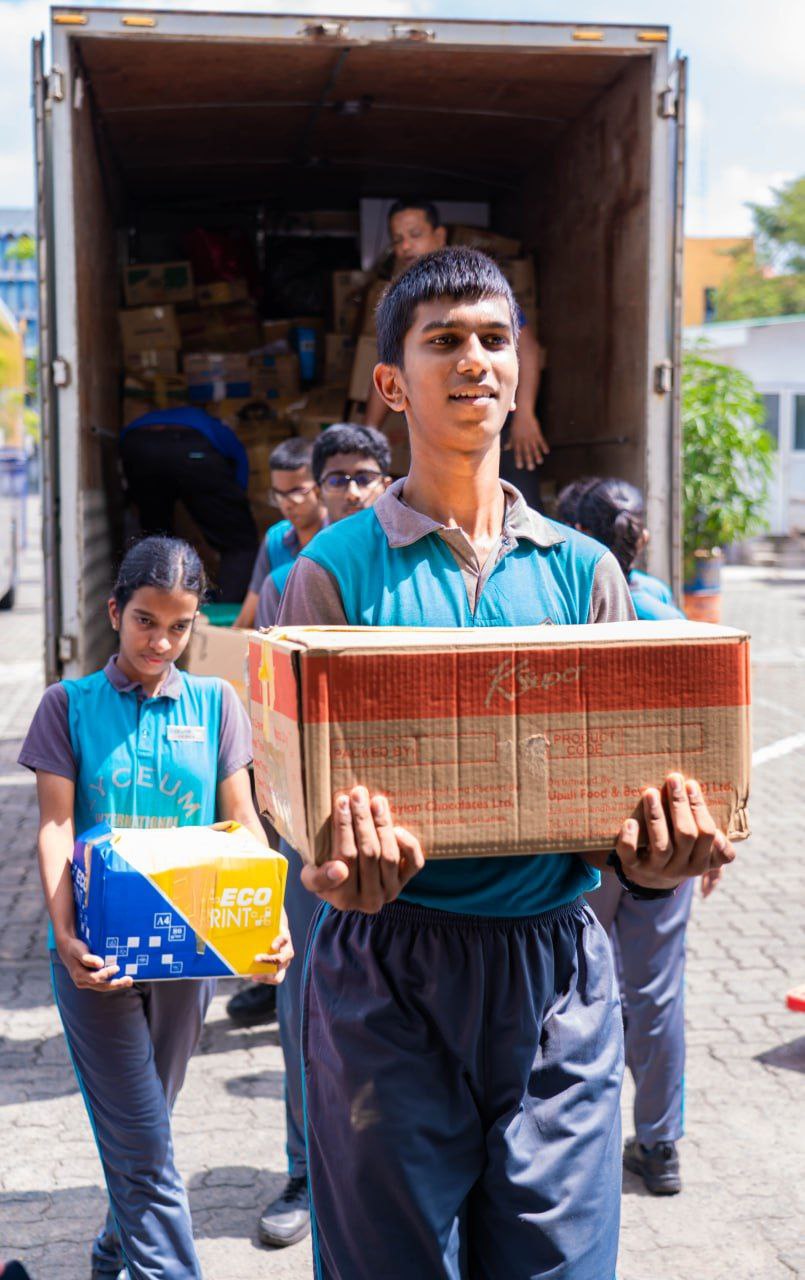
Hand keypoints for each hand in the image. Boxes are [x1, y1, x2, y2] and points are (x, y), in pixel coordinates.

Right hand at [57, 934, 133, 991]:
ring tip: (129, 981)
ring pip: (103, 987)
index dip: (106, 974)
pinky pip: (103, 983)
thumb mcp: (78, 950)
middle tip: (129, 980)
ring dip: (117, 985)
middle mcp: (82, 982)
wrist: (67, 949)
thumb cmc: (73, 948)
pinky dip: (113, 981)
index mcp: (79, 975)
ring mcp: (87, 982)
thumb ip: (87, 958)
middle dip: (116, 984)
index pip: (95, 978)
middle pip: (102, 986)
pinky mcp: (91, 980)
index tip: (117, 967)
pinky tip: (122, 978)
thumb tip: (100, 964)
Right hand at [252, 910, 293, 983]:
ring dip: (268, 960)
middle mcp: (285, 960)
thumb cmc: (262, 942)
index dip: (265, 979)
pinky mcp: (286, 937)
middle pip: (278, 970)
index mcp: (279, 967)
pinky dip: (278, 944)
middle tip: (251, 971)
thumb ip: (250, 963)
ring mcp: (286, 949)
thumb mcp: (256, 953)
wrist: (273, 923)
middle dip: (265, 972)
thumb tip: (236, 969)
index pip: (276, 978)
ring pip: (281, 958)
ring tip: (255, 958)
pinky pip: (284, 942)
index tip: (252, 977)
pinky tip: (271, 946)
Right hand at [300, 786, 424, 912]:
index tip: (341, 801)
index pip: (345, 857)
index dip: (344, 827)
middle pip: (369, 853)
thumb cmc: (325, 873)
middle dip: (363, 819)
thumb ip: (319, 878)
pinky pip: (414, 863)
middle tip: (358, 793)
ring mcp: (390, 891)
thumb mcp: (310, 877)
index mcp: (343, 899)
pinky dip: (409, 845)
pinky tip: (397, 827)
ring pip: (390, 856)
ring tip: (376, 801)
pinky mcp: (406, 881)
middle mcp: (369, 900)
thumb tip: (339, 869)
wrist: (348, 884)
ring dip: (383, 825)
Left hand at [506, 410, 549, 469]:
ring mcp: (531, 436)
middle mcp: (524, 440)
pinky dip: (544, 446)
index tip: (520, 467)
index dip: (519, 459)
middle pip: (527, 452)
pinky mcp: (537, 432)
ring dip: (537, 455)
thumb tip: (506, 448)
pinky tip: (547, 452)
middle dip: (529, 460)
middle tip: (531, 468)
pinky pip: (541, 441)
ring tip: (540, 462)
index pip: (517, 452)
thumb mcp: (512, 432)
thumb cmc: (516, 423)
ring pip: (534, 448)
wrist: (523, 413)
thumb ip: (510, 441)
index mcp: (517, 441)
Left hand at [615, 773, 734, 891]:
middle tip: (673, 778)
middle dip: (680, 804)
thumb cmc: (679, 851)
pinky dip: (630, 839)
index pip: (709, 837)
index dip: (702, 811)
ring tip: (651, 792)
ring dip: (656, 816)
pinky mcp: (635, 868)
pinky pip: (632, 856)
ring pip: (662, 844)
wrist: (650, 878)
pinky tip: (630, 822)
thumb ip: (708, 831)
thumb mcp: (699, 848)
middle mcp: (683, 868)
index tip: (692, 785)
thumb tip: (704, 796)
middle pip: (687, 835)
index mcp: (703, 860)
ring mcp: (659, 869)